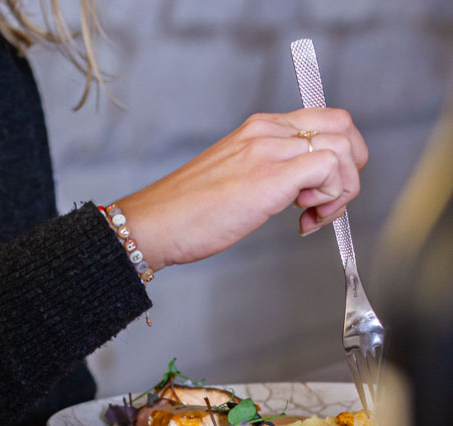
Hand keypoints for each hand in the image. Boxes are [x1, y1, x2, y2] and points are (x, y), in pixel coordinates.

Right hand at [118, 108, 367, 271]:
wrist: (155, 224)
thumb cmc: (187, 213)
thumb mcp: (236, 180)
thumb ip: (268, 174)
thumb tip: (300, 190)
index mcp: (259, 129)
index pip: (324, 123)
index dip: (335, 159)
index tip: (316, 196)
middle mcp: (267, 131)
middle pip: (342, 126)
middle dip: (349, 170)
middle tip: (327, 204)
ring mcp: (269, 150)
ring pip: (342, 148)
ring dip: (340, 191)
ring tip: (310, 217)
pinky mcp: (270, 176)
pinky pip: (329, 169)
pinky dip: (330, 199)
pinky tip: (303, 218)